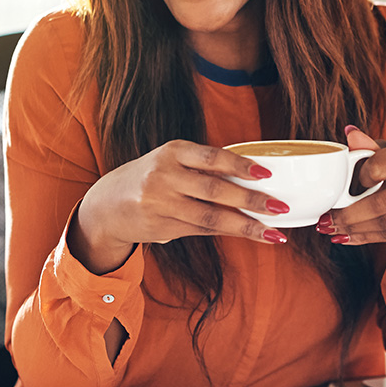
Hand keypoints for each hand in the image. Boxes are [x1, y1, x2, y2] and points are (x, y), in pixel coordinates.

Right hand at [68, 140, 288, 273]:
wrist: (106, 205)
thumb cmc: (151, 176)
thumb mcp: (171, 161)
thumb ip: (203, 166)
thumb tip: (253, 176)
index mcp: (172, 151)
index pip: (211, 157)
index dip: (240, 165)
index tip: (266, 174)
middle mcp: (165, 176)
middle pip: (215, 191)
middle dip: (251, 201)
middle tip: (279, 207)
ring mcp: (162, 205)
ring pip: (211, 217)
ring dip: (246, 226)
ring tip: (273, 232)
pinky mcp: (163, 228)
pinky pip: (203, 231)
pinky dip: (229, 232)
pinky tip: (251, 234)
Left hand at [315, 127, 385, 260]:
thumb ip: (367, 148)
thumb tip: (350, 133)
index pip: (376, 168)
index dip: (358, 179)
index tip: (343, 188)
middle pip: (380, 203)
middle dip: (348, 216)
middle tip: (325, 222)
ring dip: (355, 230)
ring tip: (333, 232)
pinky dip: (368, 238)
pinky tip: (351, 237)